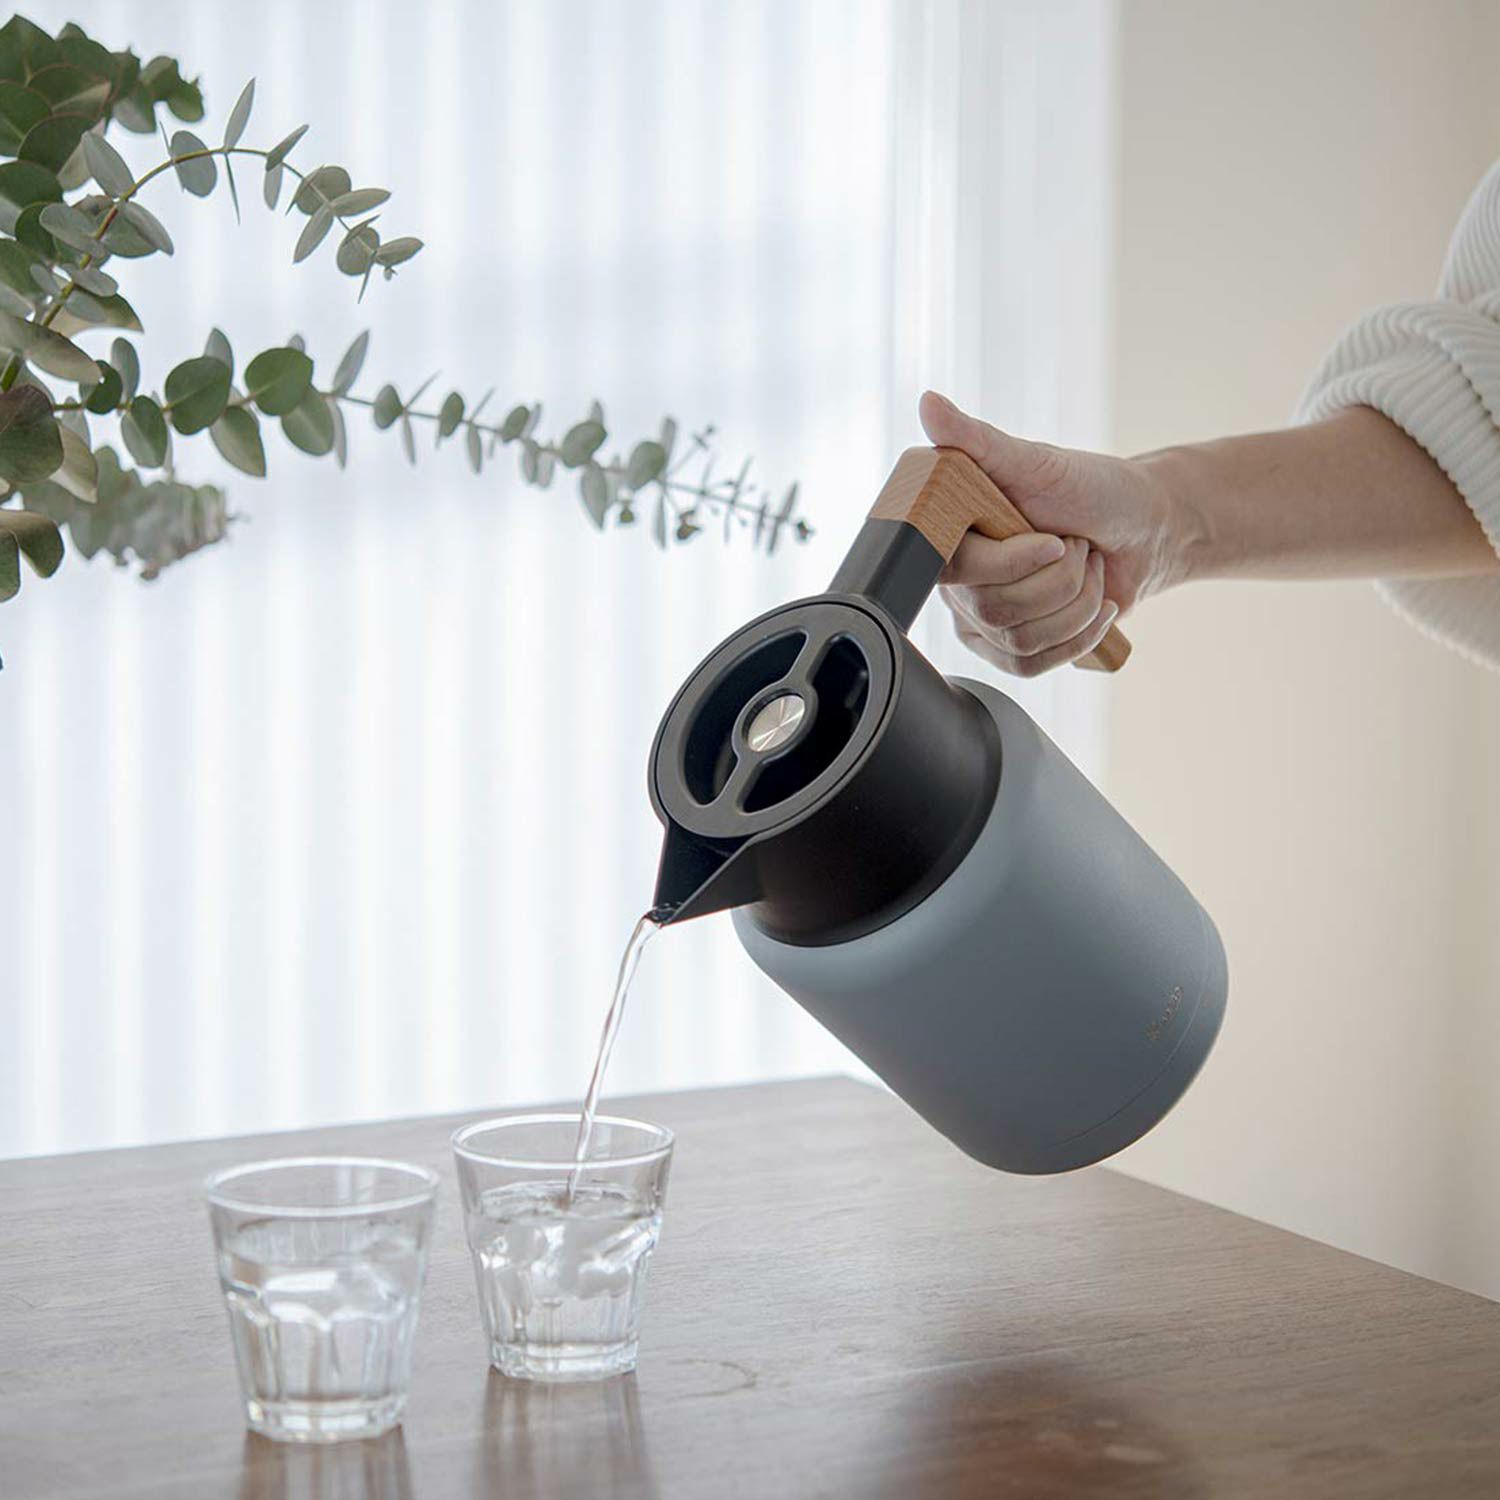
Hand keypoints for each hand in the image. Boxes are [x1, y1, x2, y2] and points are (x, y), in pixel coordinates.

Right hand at [920, 391, 1181, 675]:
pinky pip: (1032, 665)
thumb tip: (928, 405)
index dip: (1015, 562)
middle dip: (1059, 578)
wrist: (1144, 529)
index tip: (1053, 537)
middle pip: (996, 612)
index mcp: (953, 533)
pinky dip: (1078, 635)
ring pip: (1020, 641)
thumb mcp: (1035, 461)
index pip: (961, 571)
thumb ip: (976, 440)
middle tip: (1074, 546)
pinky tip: (1093, 605)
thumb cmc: (1092, 488)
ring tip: (1084, 569)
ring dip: (1075, 603)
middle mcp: (960, 581)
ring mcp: (985, 621)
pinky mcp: (1014, 650)